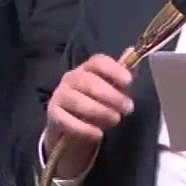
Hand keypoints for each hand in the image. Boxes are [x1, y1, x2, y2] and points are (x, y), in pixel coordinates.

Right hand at [45, 49, 134, 177]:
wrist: (73, 126)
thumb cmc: (97, 102)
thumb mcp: (113, 88)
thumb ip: (123, 73)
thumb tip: (131, 51)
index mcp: (87, 68)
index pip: (98, 61)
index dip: (114, 70)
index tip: (129, 81)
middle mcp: (71, 78)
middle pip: (89, 82)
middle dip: (111, 96)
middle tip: (128, 108)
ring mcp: (60, 95)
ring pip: (78, 101)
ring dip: (100, 111)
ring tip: (115, 120)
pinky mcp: (53, 114)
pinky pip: (67, 121)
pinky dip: (84, 129)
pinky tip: (98, 134)